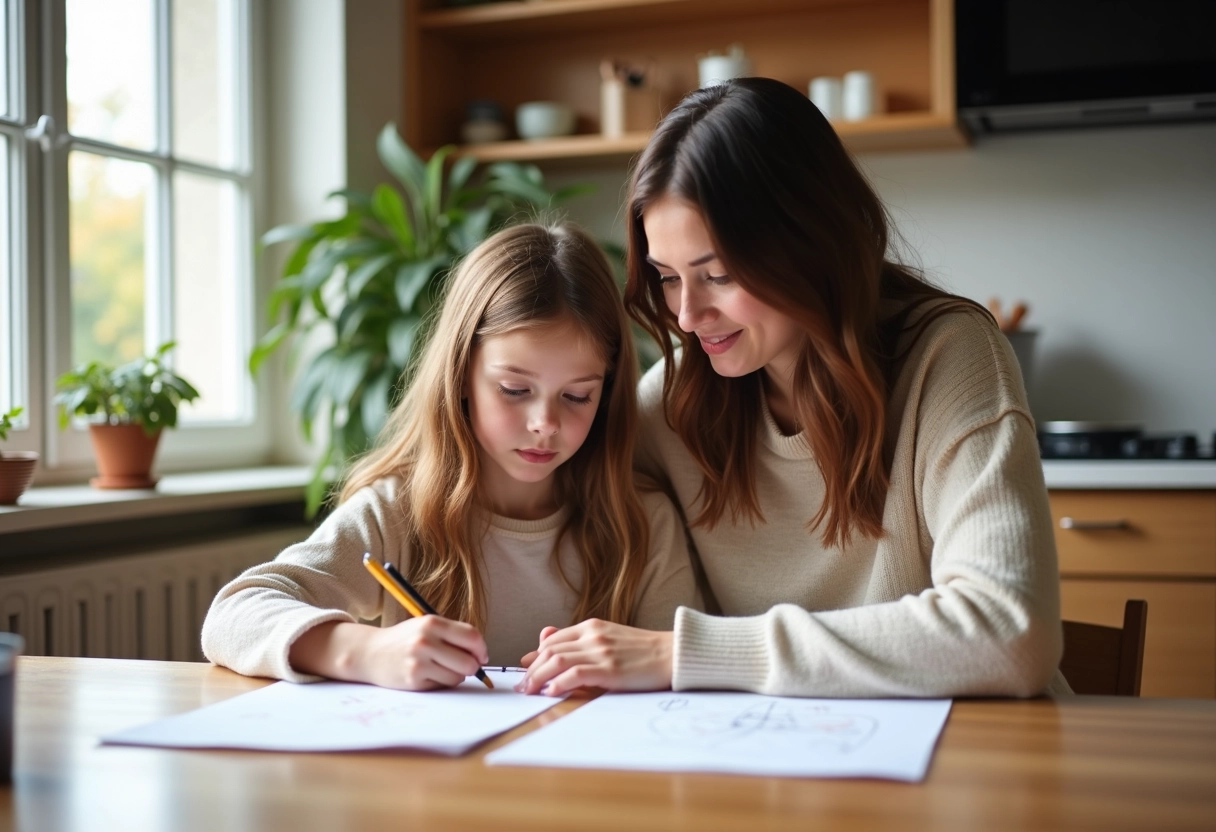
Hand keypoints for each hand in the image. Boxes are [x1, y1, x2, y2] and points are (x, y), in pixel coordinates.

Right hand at [358, 616, 488, 689]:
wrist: (371, 653)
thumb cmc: (404, 640)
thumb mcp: (426, 627)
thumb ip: (452, 635)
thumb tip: (481, 654)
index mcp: (432, 623)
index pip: (472, 636)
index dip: (481, 649)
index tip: (482, 656)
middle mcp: (425, 640)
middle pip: (469, 661)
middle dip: (473, 667)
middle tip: (466, 667)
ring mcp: (419, 660)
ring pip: (458, 676)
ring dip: (456, 675)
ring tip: (442, 668)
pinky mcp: (414, 678)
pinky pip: (443, 685)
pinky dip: (441, 682)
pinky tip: (428, 674)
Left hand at [515, 620, 672, 696]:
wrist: (672, 654)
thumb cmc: (641, 651)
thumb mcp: (607, 638)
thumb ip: (578, 642)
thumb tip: (541, 645)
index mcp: (591, 626)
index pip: (552, 640)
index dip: (535, 656)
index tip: (525, 671)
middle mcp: (592, 635)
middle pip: (549, 650)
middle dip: (531, 670)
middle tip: (522, 686)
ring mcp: (600, 651)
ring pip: (556, 661)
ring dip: (537, 678)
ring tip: (529, 692)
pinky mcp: (609, 669)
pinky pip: (574, 674)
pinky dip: (558, 684)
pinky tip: (551, 692)